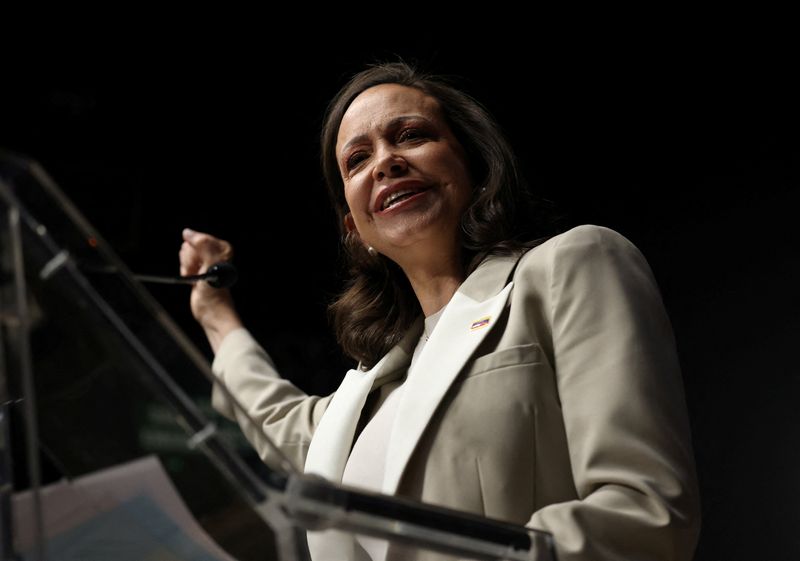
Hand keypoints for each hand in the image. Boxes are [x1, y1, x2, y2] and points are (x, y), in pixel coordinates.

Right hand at [179, 228, 242, 351]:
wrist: (212, 312)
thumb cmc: (215, 291)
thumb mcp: (211, 265)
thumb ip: (203, 246)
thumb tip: (188, 232)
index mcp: (223, 250)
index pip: (200, 238)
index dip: (195, 251)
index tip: (199, 263)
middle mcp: (215, 254)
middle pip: (191, 246)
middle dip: (190, 260)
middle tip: (198, 272)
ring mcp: (205, 262)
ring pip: (186, 254)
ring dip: (187, 266)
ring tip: (195, 277)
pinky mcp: (197, 271)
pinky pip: (184, 264)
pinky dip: (185, 272)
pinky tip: (191, 280)